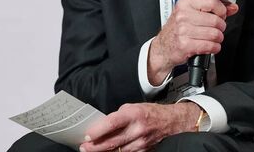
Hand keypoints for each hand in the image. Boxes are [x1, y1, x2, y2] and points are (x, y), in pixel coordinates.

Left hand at [80, 102, 200, 151]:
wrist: (168, 121)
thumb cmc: (149, 112)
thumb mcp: (132, 107)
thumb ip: (118, 116)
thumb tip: (103, 125)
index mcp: (134, 114)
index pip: (112, 123)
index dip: (98, 131)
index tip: (87, 136)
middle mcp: (137, 129)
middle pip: (112, 141)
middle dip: (96, 146)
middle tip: (84, 147)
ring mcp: (141, 142)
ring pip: (118, 151)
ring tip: (92, 151)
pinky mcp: (143, 150)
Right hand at [148, 0, 238, 84]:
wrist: (163, 47)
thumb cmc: (178, 29)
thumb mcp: (191, 14)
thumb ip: (213, 9)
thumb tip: (232, 7)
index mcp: (185, 4)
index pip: (212, 2)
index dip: (221, 10)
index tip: (221, 14)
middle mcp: (183, 16)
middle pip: (215, 20)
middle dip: (221, 27)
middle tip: (216, 29)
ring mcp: (183, 31)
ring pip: (214, 34)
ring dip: (218, 39)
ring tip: (213, 38)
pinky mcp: (185, 45)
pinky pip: (210, 46)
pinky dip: (214, 48)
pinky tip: (210, 46)